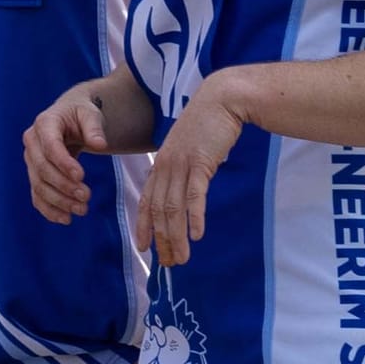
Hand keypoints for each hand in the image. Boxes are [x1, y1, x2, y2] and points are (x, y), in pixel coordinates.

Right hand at [23, 82, 114, 224]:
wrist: (69, 119)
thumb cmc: (81, 114)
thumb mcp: (90, 113)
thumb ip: (94, 127)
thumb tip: (100, 145)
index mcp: (45, 123)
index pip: (50, 146)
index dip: (64, 163)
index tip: (82, 176)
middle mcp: (32, 142)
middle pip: (42, 169)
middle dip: (64, 186)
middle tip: (87, 196)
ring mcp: (31, 161)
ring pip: (39, 186)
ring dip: (59, 201)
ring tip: (82, 210)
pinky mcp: (34, 176)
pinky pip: (37, 196)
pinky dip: (49, 210)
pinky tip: (66, 219)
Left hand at [135, 76, 246, 267]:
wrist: (220, 100)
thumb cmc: (206, 126)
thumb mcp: (187, 149)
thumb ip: (181, 170)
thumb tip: (183, 194)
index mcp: (161, 163)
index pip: (147, 200)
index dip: (143, 225)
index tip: (143, 248)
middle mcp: (166, 166)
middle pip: (160, 210)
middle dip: (162, 240)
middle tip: (169, 264)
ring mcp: (182, 164)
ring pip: (174, 208)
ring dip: (177, 236)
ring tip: (182, 258)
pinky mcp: (201, 162)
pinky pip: (194, 194)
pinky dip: (194, 216)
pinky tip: (196, 234)